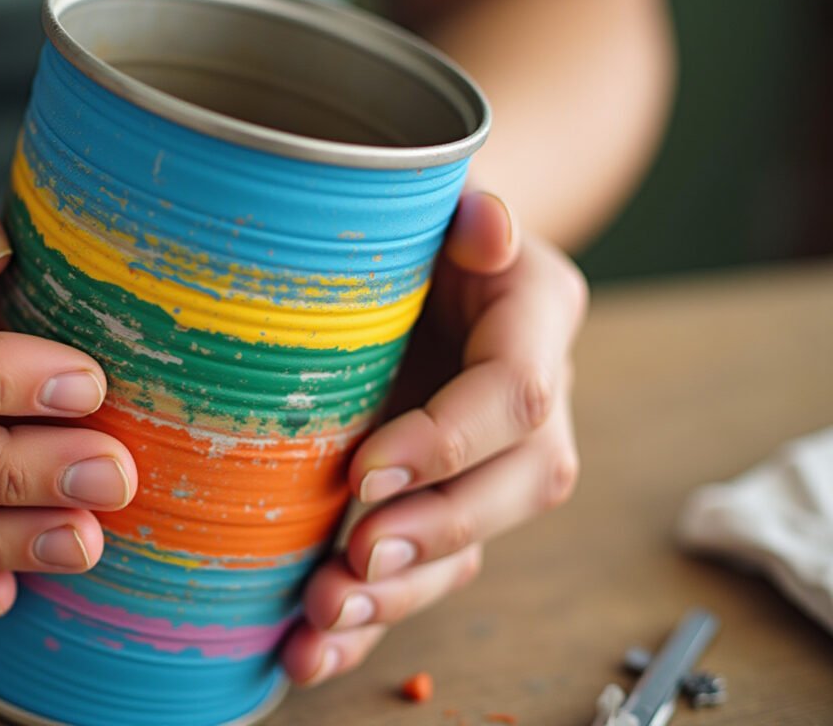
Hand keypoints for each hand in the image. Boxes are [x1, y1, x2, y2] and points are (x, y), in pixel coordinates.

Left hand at [281, 192, 587, 684]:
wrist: (396, 253)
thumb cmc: (404, 222)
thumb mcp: (428, 200)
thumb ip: (463, 214)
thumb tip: (490, 227)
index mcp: (534, 319)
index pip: (519, 394)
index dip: (451, 441)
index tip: (366, 471)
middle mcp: (529, 402)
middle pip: (519, 486)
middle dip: (438, 532)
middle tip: (357, 558)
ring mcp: (489, 461)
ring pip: (474, 545)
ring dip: (402, 593)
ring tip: (324, 617)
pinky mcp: (440, 502)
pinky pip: (425, 571)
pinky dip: (372, 617)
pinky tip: (312, 646)